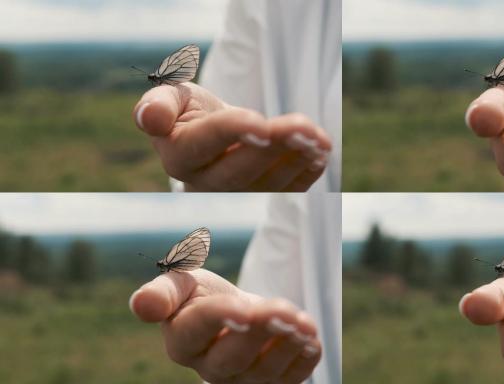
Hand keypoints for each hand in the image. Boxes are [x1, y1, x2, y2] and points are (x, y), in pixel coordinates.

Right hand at [129, 269, 321, 383]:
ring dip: (288, 345)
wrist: (233, 310)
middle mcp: (210, 367)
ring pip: (266, 371)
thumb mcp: (182, 283)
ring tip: (303, 323)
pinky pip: (290, 380)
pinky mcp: (271, 382)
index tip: (243, 308)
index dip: (220, 319)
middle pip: (234, 357)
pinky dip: (304, 361)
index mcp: (183, 339)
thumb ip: (163, 292)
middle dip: (260, 332)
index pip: (198, 329)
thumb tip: (143, 304)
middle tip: (282, 311)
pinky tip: (311, 339)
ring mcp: (243, 379)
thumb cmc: (201, 296)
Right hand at [133, 83, 330, 191]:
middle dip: (274, 148)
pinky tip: (322, 150)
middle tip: (302, 128)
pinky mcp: (264, 195)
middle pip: (241, 170)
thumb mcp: (172, 97)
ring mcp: (238, 195)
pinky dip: (309, 171)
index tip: (262, 123)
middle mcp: (206, 184)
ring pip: (269, 184)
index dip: (234, 132)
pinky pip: (289, 189)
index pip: (206, 144)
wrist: (213, 132)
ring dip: (298, 160)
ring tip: (318, 139)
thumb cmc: (190, 111)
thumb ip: (159, 104)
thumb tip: (150, 117)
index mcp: (179, 156)